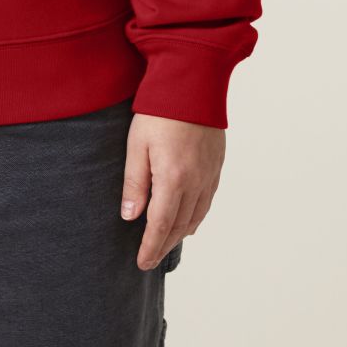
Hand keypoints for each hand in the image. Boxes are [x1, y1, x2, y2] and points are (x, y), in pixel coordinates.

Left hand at [119, 112, 224, 270]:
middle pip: (179, 225)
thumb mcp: (136, 145)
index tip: (142, 263)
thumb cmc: (158, 111)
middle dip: (164, 245)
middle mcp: (195, 182)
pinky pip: (207, 201)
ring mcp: (209, 174)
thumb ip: (135, 182)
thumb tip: (130, 217)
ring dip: (180, 233)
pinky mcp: (216, 165)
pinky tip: (189, 221)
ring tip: (166, 244)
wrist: (193, 83)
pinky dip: (196, 216)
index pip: (160, 225)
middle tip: (150, 259)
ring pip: (196, 216)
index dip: (150, 247)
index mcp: (172, 179)